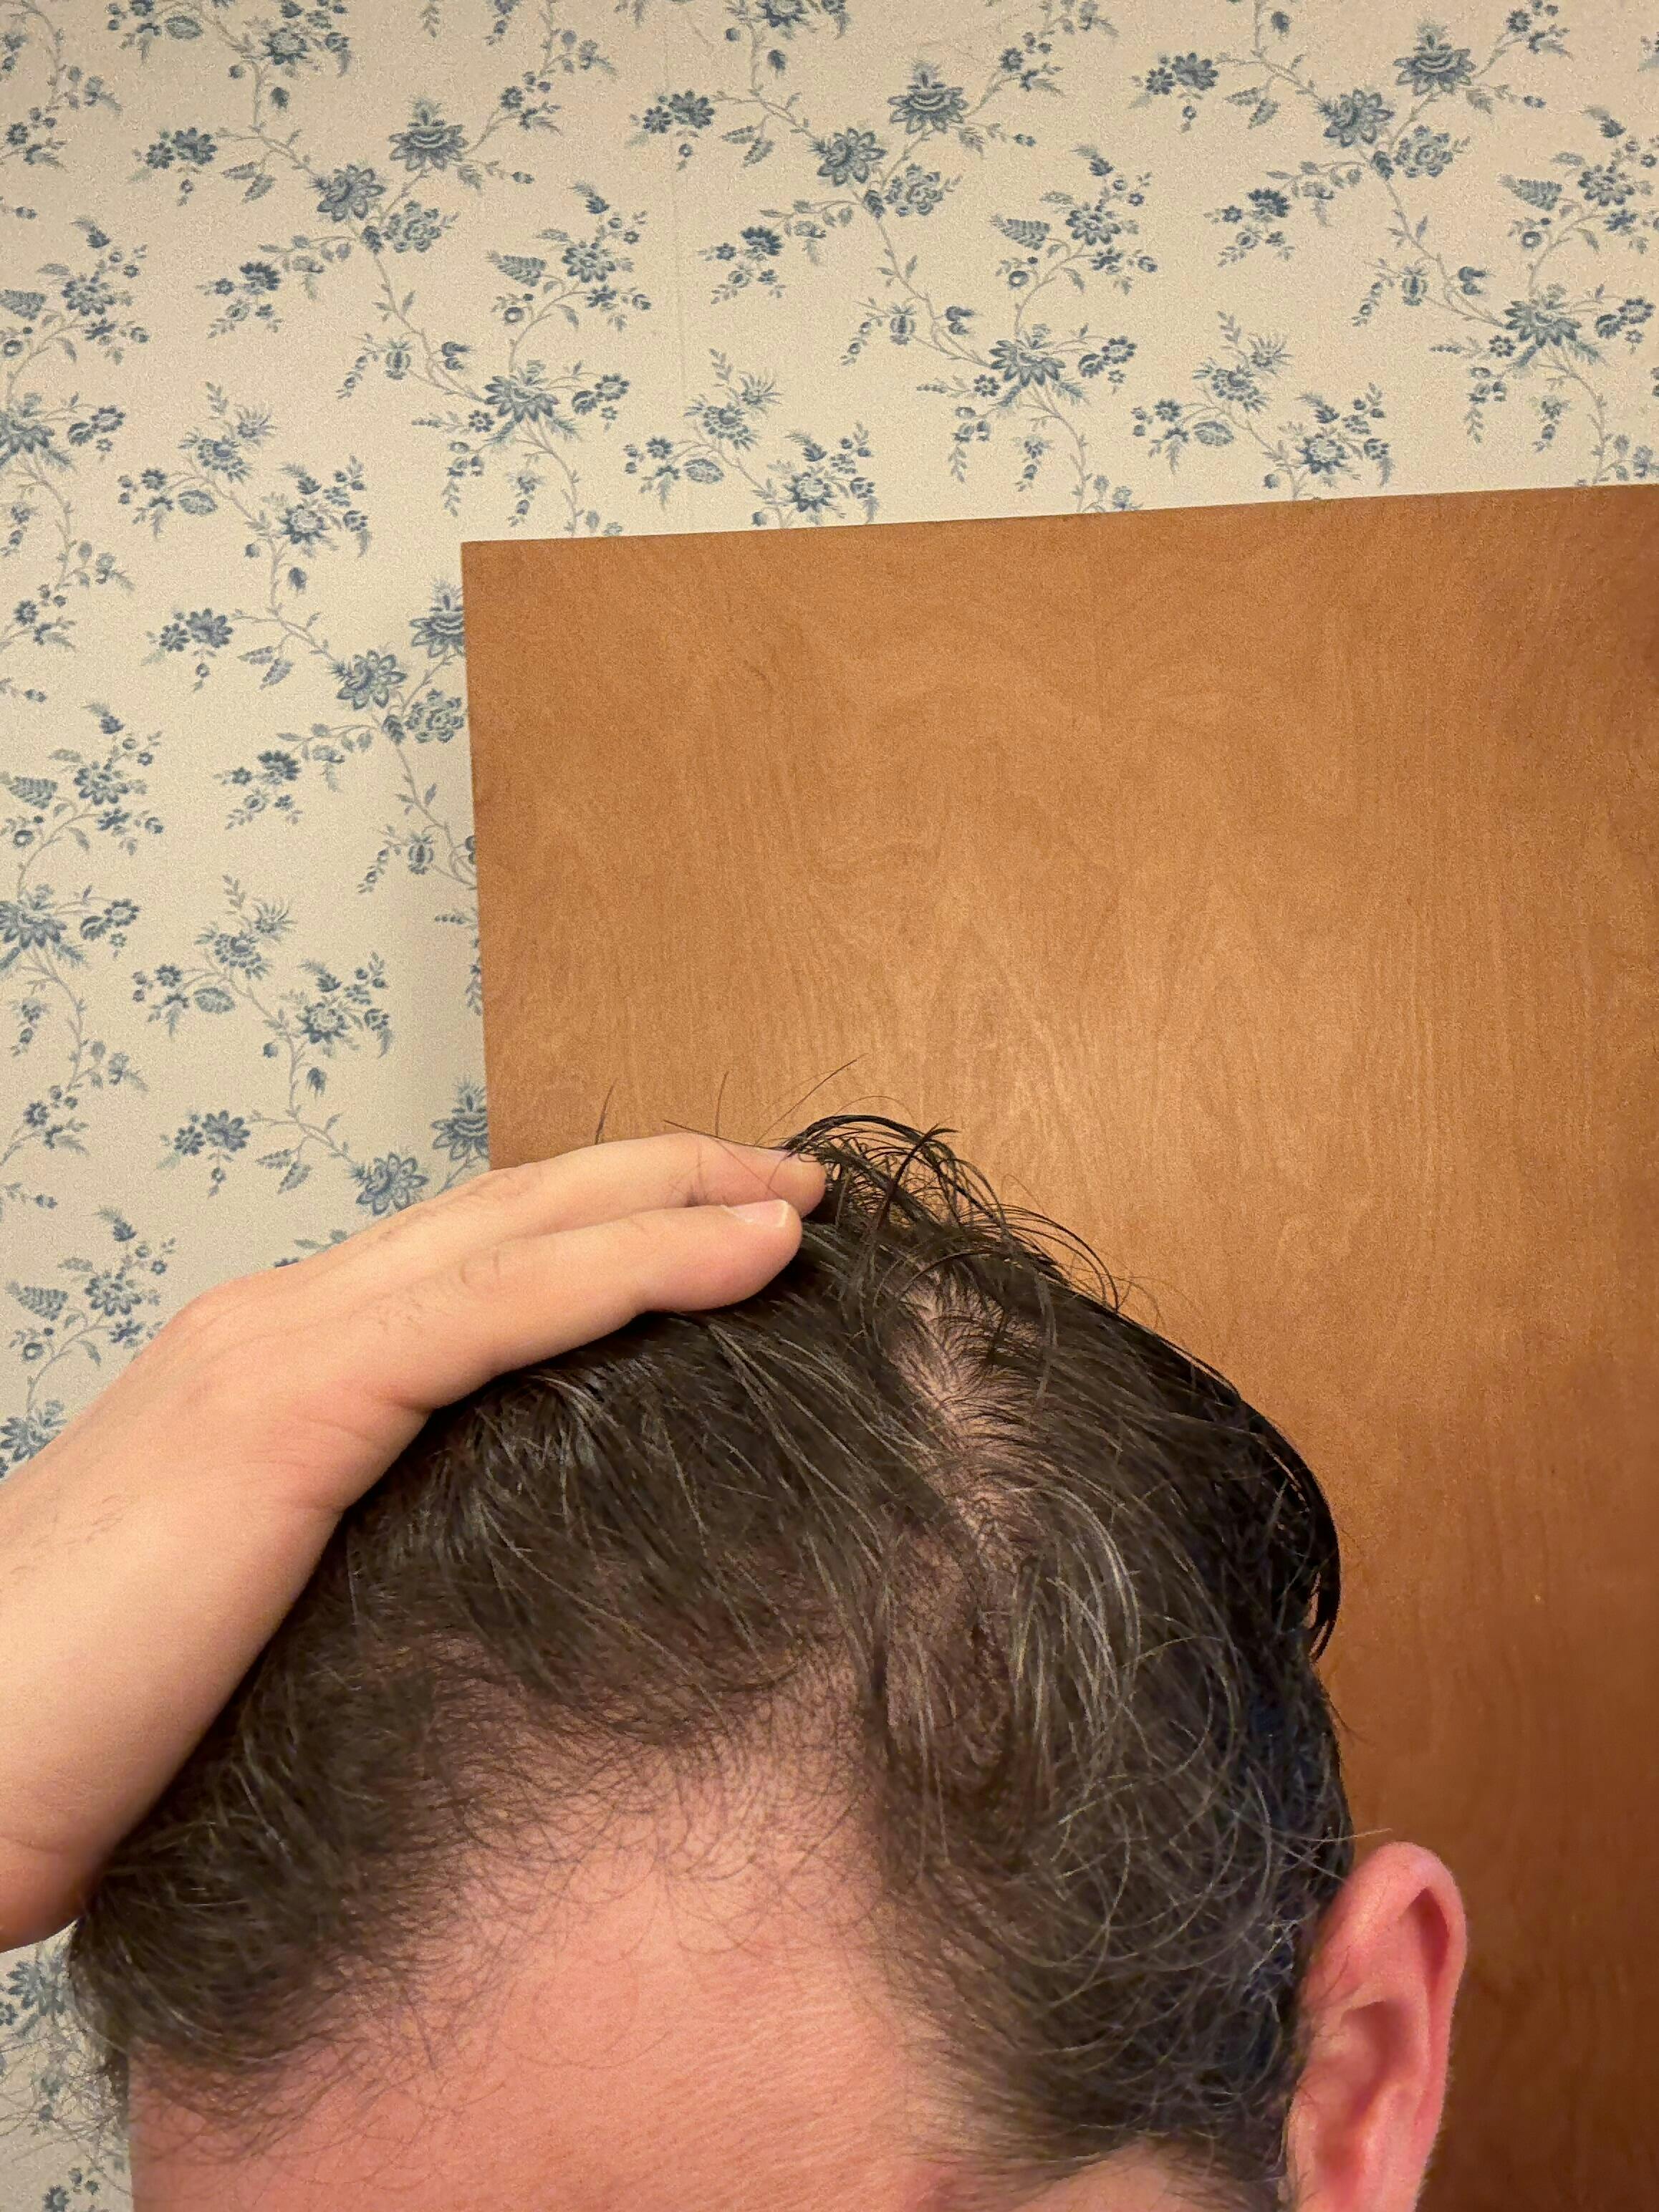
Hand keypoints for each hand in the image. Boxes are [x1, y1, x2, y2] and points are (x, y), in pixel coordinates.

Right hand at [0, 1134, 823, 1952]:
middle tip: (788, 1179)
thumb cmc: (79, 1730)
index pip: (469, 1260)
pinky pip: (503, 1309)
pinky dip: (640, 1266)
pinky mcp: (291, 1407)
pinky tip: (751, 1253)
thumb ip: (364, 1555)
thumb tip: (481, 1577)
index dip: (601, 1226)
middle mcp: (277, 1322)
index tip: (724, 1231)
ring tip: (800, 1195)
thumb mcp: (260, 1614)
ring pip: (522, 1232)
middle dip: (661, 1179)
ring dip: (678, 1198)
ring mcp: (278, 1346)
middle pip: (510, 1210)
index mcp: (271, 1367)